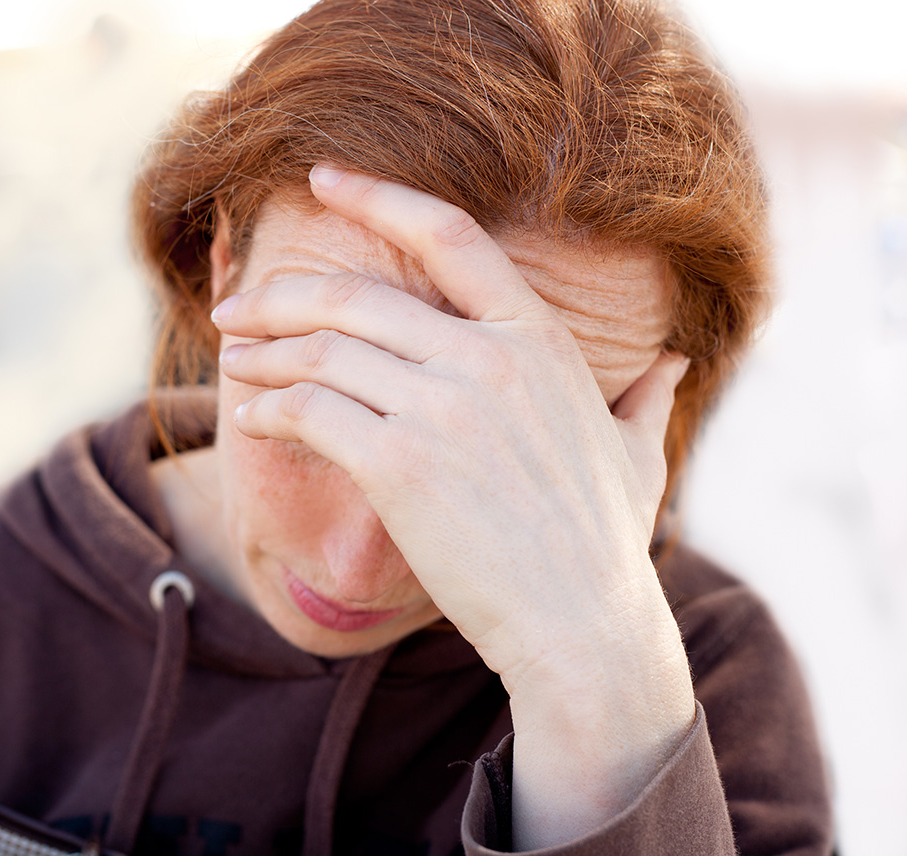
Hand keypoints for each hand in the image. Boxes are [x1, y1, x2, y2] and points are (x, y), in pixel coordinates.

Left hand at [214, 166, 697, 845]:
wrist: (581, 627)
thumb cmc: (602, 545)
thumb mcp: (637, 454)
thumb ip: (645, 396)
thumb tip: (673, 362)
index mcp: (540, 339)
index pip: (449, 235)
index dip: (377, 195)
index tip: (322, 177)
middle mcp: (490, 357)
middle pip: (355, 296)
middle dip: (281, 296)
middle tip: (234, 308)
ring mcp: (443, 407)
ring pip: (322, 351)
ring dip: (262, 354)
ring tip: (233, 361)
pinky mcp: (400, 463)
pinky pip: (309, 411)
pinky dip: (269, 409)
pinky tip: (252, 417)